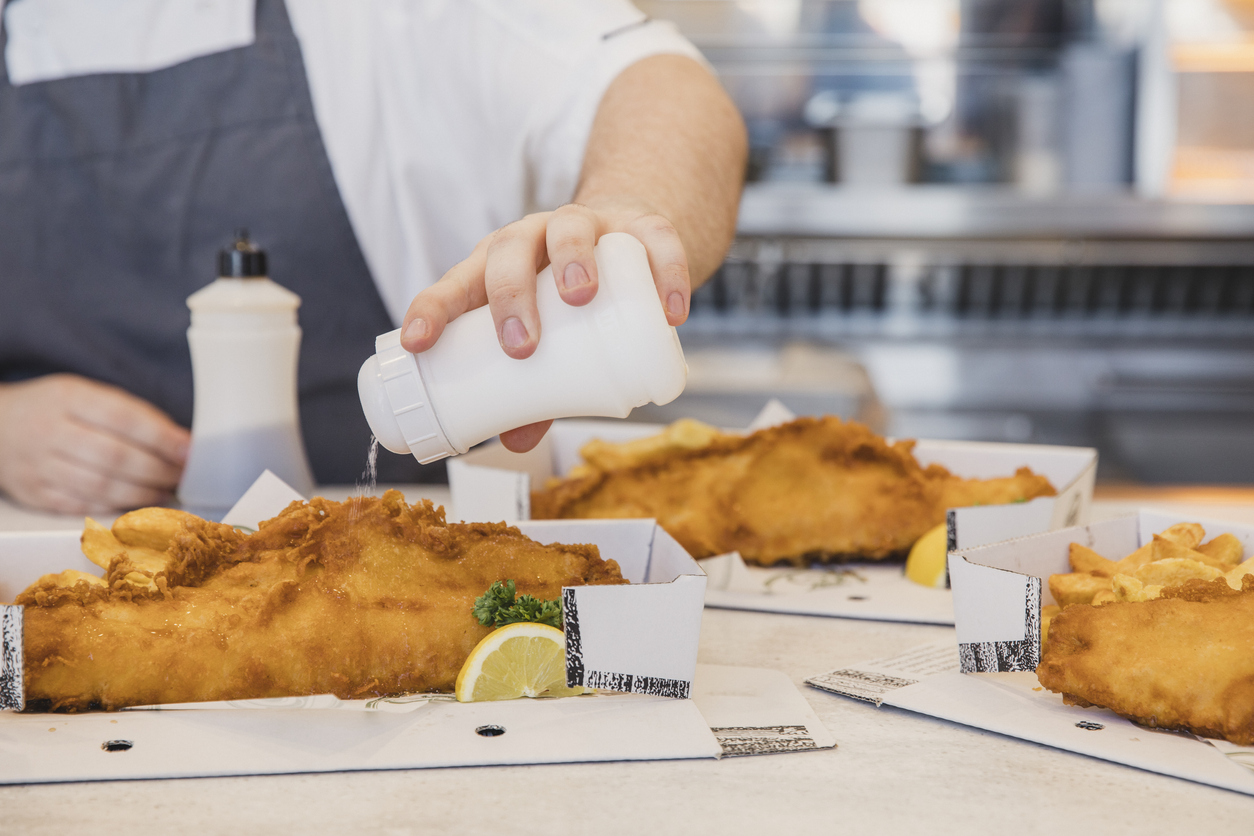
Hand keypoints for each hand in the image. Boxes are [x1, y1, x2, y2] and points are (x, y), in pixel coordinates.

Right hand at [0, 375, 189, 513]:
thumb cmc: (53, 409)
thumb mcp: (86, 394)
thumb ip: (131, 413)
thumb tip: (180, 441)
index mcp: (68, 398)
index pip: (124, 418)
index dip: (162, 438)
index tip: (190, 451)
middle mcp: (50, 431)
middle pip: (115, 458)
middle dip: (158, 470)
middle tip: (182, 475)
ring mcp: (38, 466)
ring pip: (100, 487)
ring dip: (142, 492)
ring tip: (165, 490)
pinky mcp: (34, 493)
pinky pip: (81, 506)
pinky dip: (114, 507)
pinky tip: (136, 503)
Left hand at [399, 202, 690, 452]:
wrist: (627, 245)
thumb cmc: (567, 300)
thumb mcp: (546, 339)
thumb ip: (531, 390)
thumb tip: (515, 442)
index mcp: (495, 266)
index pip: (455, 282)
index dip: (432, 309)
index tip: (418, 343)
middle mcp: (534, 237)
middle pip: (509, 250)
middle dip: (510, 295)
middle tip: (522, 346)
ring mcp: (588, 224)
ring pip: (571, 227)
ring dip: (573, 258)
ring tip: (581, 296)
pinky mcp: (640, 226)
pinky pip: (655, 239)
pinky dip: (664, 271)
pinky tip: (670, 311)